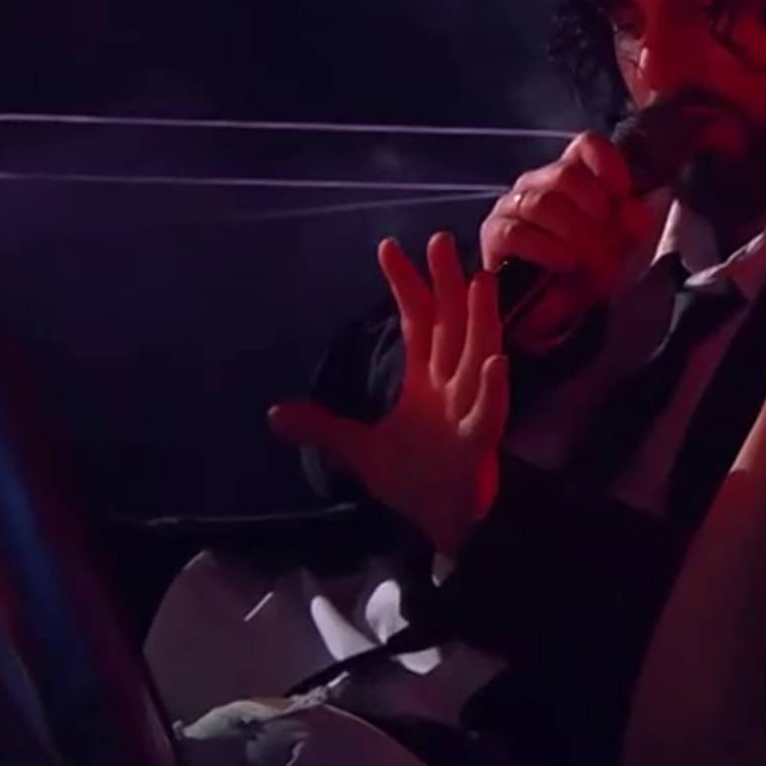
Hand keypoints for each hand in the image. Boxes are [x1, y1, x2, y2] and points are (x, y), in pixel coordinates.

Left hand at [269, 233, 506, 554]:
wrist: (442, 527)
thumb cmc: (413, 482)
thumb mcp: (359, 451)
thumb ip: (324, 429)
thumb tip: (273, 414)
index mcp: (425, 383)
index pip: (417, 323)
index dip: (405, 286)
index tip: (389, 248)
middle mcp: (451, 386)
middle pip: (450, 325)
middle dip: (446, 283)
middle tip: (440, 239)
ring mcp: (467, 411)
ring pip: (477, 355)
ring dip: (479, 320)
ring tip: (478, 280)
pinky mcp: (477, 444)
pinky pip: (489, 412)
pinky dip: (492, 388)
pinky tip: (493, 363)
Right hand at [481, 131, 662, 347]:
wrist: (550, 312)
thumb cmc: (586, 270)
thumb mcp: (619, 247)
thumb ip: (631, 226)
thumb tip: (638, 213)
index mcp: (571, 174)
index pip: (587, 145)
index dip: (607, 163)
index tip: (623, 192)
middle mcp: (538, 182)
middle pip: (567, 175)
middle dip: (594, 213)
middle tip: (609, 247)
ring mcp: (512, 205)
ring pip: (543, 203)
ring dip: (574, 234)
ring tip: (591, 262)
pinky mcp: (494, 234)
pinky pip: (516, 232)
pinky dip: (545, 248)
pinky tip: (564, 263)